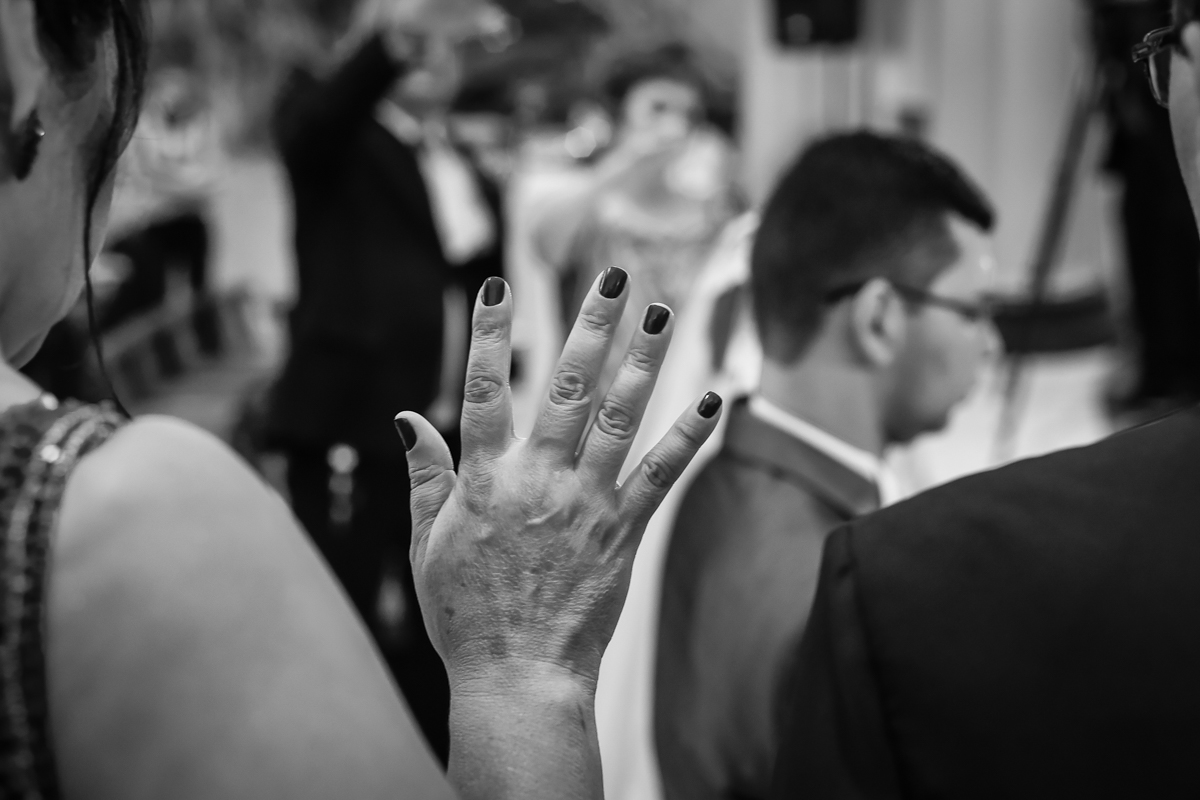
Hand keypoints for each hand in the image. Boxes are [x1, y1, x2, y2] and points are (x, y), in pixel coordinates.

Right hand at [396, 269, 721, 691]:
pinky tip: (713, 400)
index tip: (500, 285)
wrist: (518, 677)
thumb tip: (406, 416)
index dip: (490, 333)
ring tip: (662, 312)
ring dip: (643, 359)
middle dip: (592, 322)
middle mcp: (538, 479)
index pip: (484, 389)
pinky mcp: (624, 531)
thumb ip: (424, 476)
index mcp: (484, 480)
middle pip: (569, 384)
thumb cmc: (465, 615)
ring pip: (620, 416)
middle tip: (615, 275)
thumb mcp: (427, 545)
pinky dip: (688, 436)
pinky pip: (662, 474)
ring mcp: (586, 503)